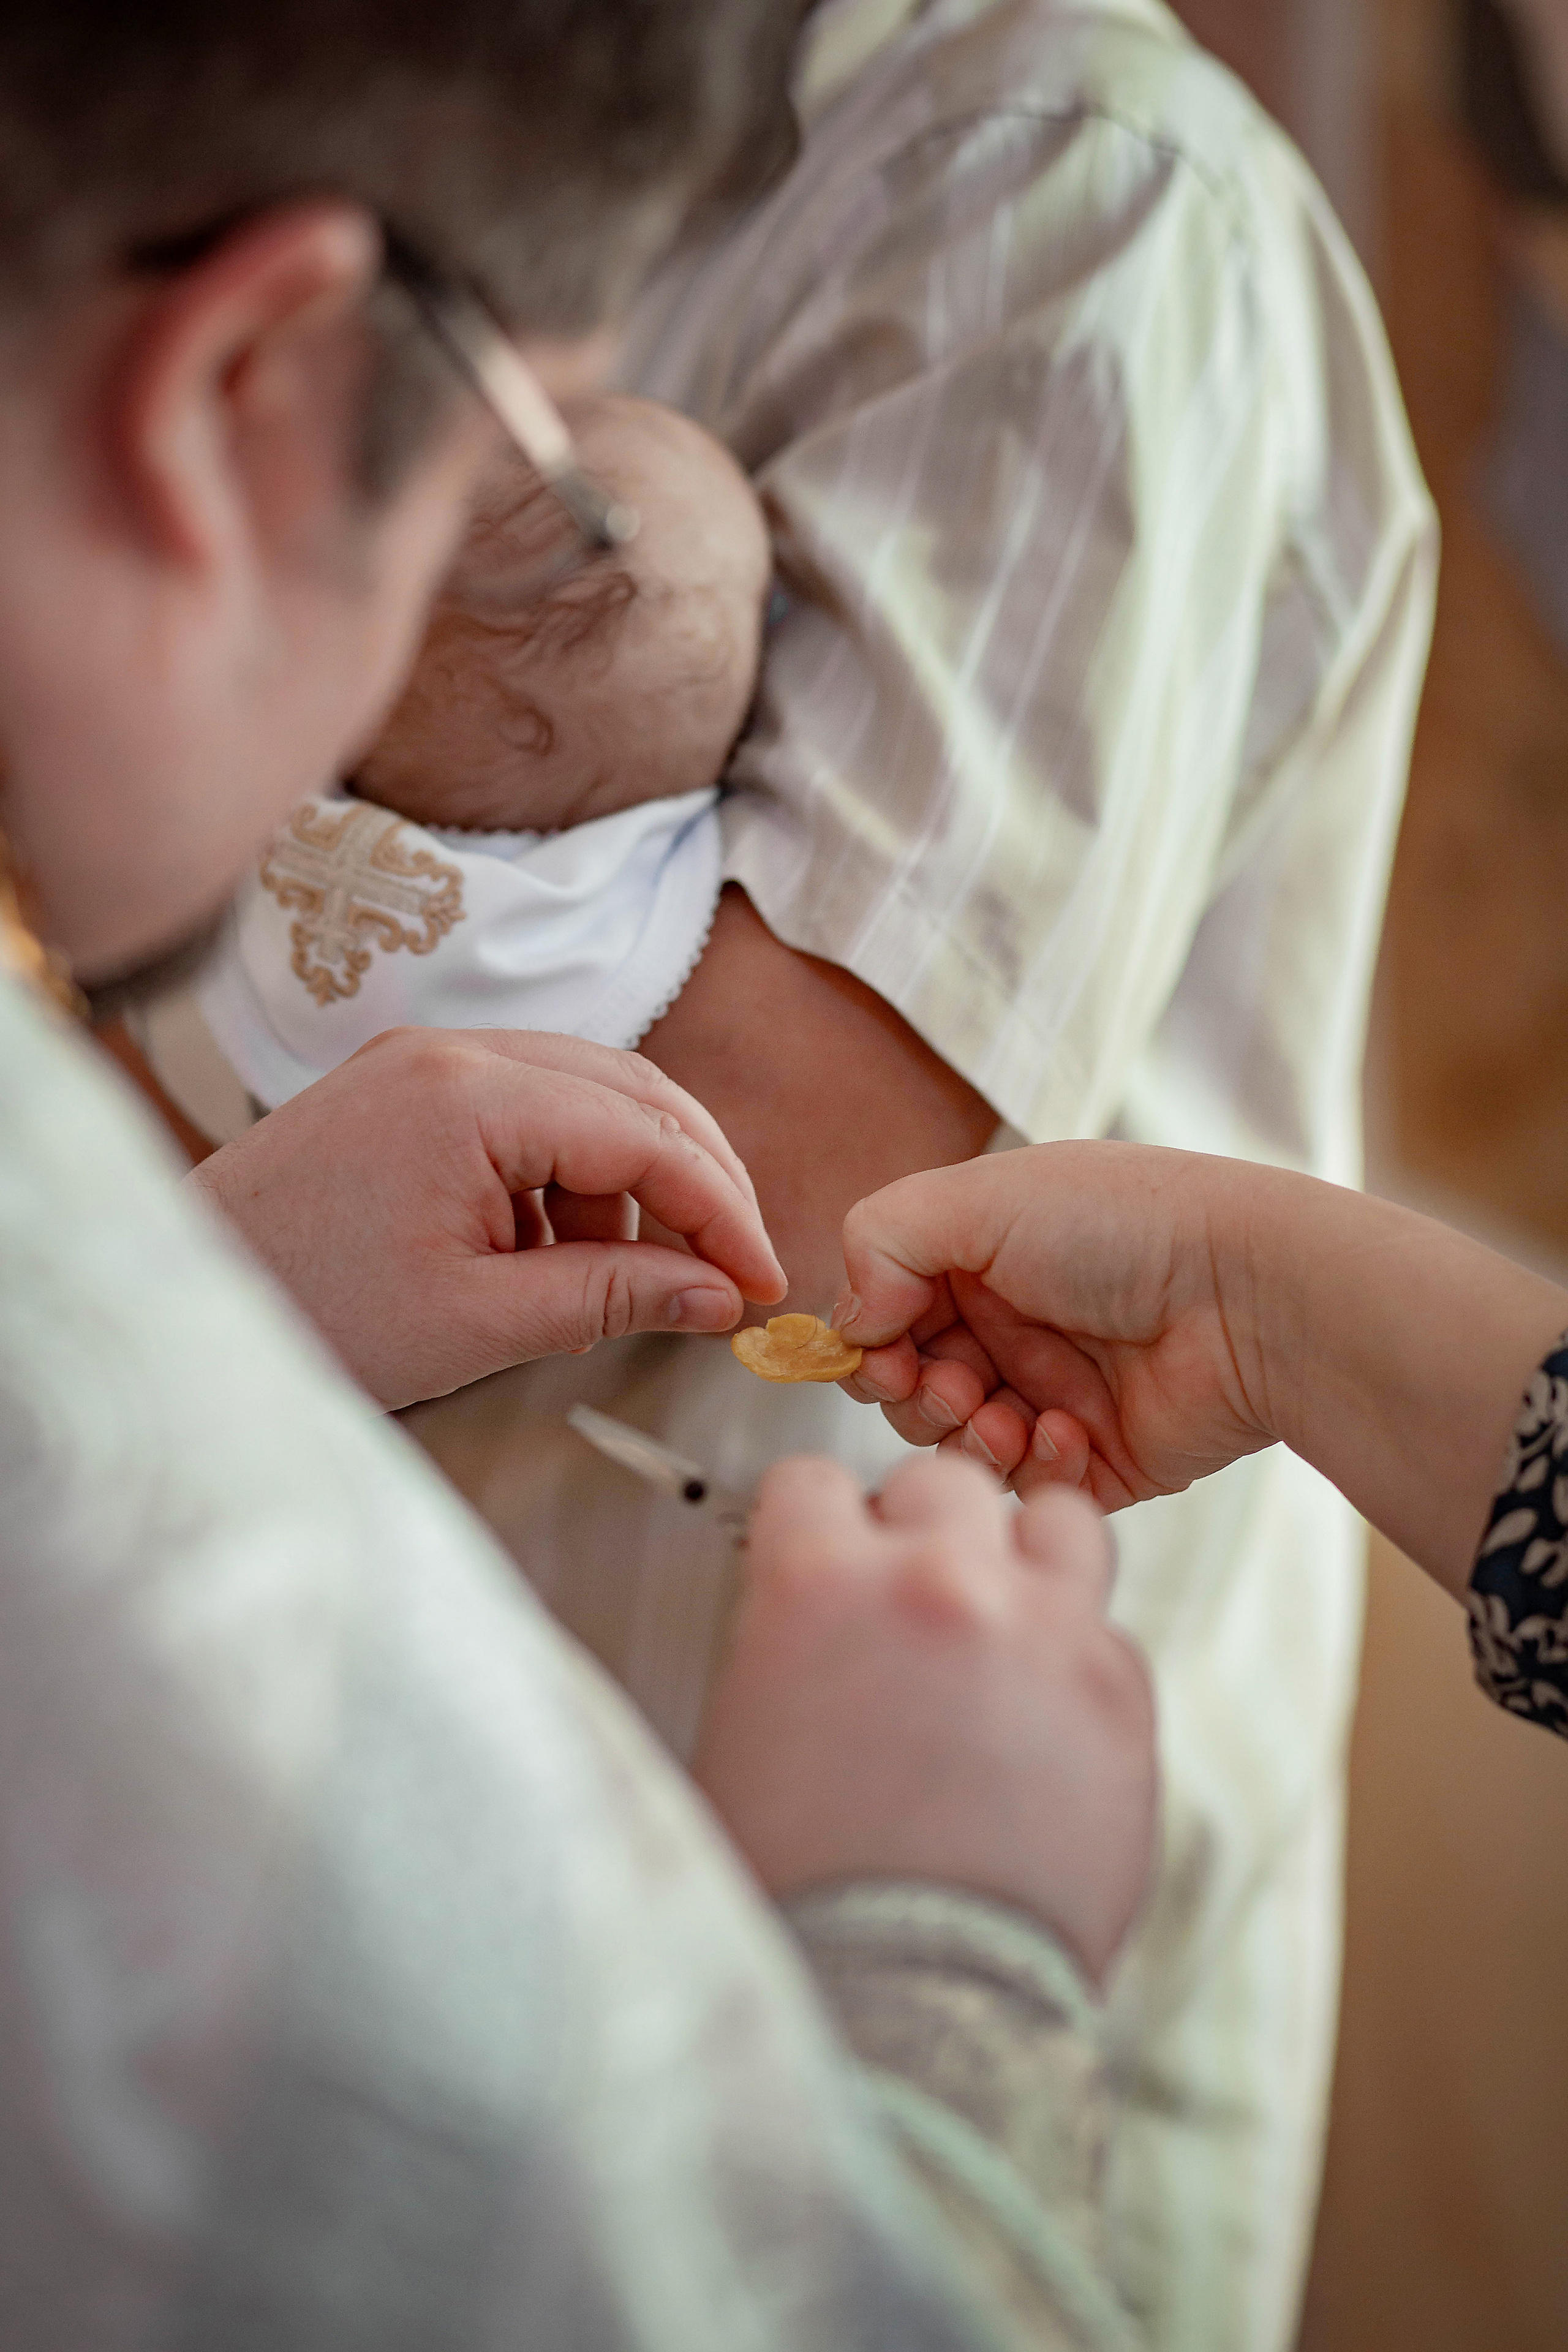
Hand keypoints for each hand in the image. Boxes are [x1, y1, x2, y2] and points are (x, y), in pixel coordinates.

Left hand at [190, 1026, 786, 1409]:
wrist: (182, 1303)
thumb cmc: (308, 1313)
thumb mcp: (479, 1323)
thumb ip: (611, 1297)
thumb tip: (720, 1298)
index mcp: (471, 1097)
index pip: (647, 1135)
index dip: (721, 1212)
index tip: (760, 1284)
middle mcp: (453, 1051)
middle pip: (632, 1090)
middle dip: (696, 1180)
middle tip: (730, 1269)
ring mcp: (426, 1059)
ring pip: (588, 1094)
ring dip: (630, 1181)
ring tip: (618, 1277)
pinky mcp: (406, 1084)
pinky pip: (528, 1107)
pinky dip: (568, 1175)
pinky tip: (553, 1251)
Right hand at [696, 1452, 1156, 1986]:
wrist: (908, 2002)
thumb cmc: (810, 1892)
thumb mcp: (746, 1730)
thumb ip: (790, 1634)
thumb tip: (822, 1607)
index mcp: (821, 1584)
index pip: (813, 1480)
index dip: (814, 1525)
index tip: (826, 1554)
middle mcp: (940, 1584)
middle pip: (944, 1483)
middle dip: (921, 1529)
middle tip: (913, 1596)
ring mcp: (1046, 1632)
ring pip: (1060, 1522)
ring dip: (1027, 1559)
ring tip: (1007, 1620)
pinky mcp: (1124, 1697)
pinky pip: (1112, 1633)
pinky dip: (1080, 1661)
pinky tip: (1046, 1723)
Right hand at [832, 1144, 1276, 1508]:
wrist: (1249, 1296)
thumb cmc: (1123, 1226)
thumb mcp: (979, 1198)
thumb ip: (880, 1241)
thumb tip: (847, 1321)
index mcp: (982, 1253)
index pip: (885, 1311)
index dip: (869, 1340)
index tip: (882, 1351)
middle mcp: (1013, 1321)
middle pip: (911, 1385)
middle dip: (916, 1392)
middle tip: (953, 1384)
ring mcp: (1053, 1392)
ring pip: (960, 1444)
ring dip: (968, 1433)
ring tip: (1005, 1416)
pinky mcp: (1096, 1459)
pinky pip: (1028, 1487)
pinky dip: (1034, 1464)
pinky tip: (1067, 1433)